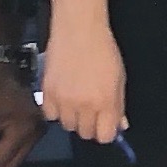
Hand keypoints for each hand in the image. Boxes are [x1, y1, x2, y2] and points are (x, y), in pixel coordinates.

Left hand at [0, 66, 43, 166]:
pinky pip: (19, 147)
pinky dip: (5, 154)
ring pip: (17, 157)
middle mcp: (34, 134)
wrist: (5, 65)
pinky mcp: (33, 125)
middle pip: (13, 163)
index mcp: (22, 132)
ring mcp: (36, 130)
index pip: (2, 160)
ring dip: (0, 165)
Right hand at [38, 21, 125, 146]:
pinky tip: (63, 97)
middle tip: (92, 109)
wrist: (78, 30)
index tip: (106, 125)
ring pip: (67, 126)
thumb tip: (120, 125)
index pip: (105, 136)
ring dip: (73, 117)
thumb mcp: (119, 78)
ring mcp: (63, 100)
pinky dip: (56, 109)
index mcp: (106, 102)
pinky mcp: (46, 93)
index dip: (106, 132)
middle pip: (86, 133)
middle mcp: (84, 105)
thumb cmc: (103, 50)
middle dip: (91, 125)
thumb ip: (119, 105)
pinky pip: (50, 115)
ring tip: (77, 100)